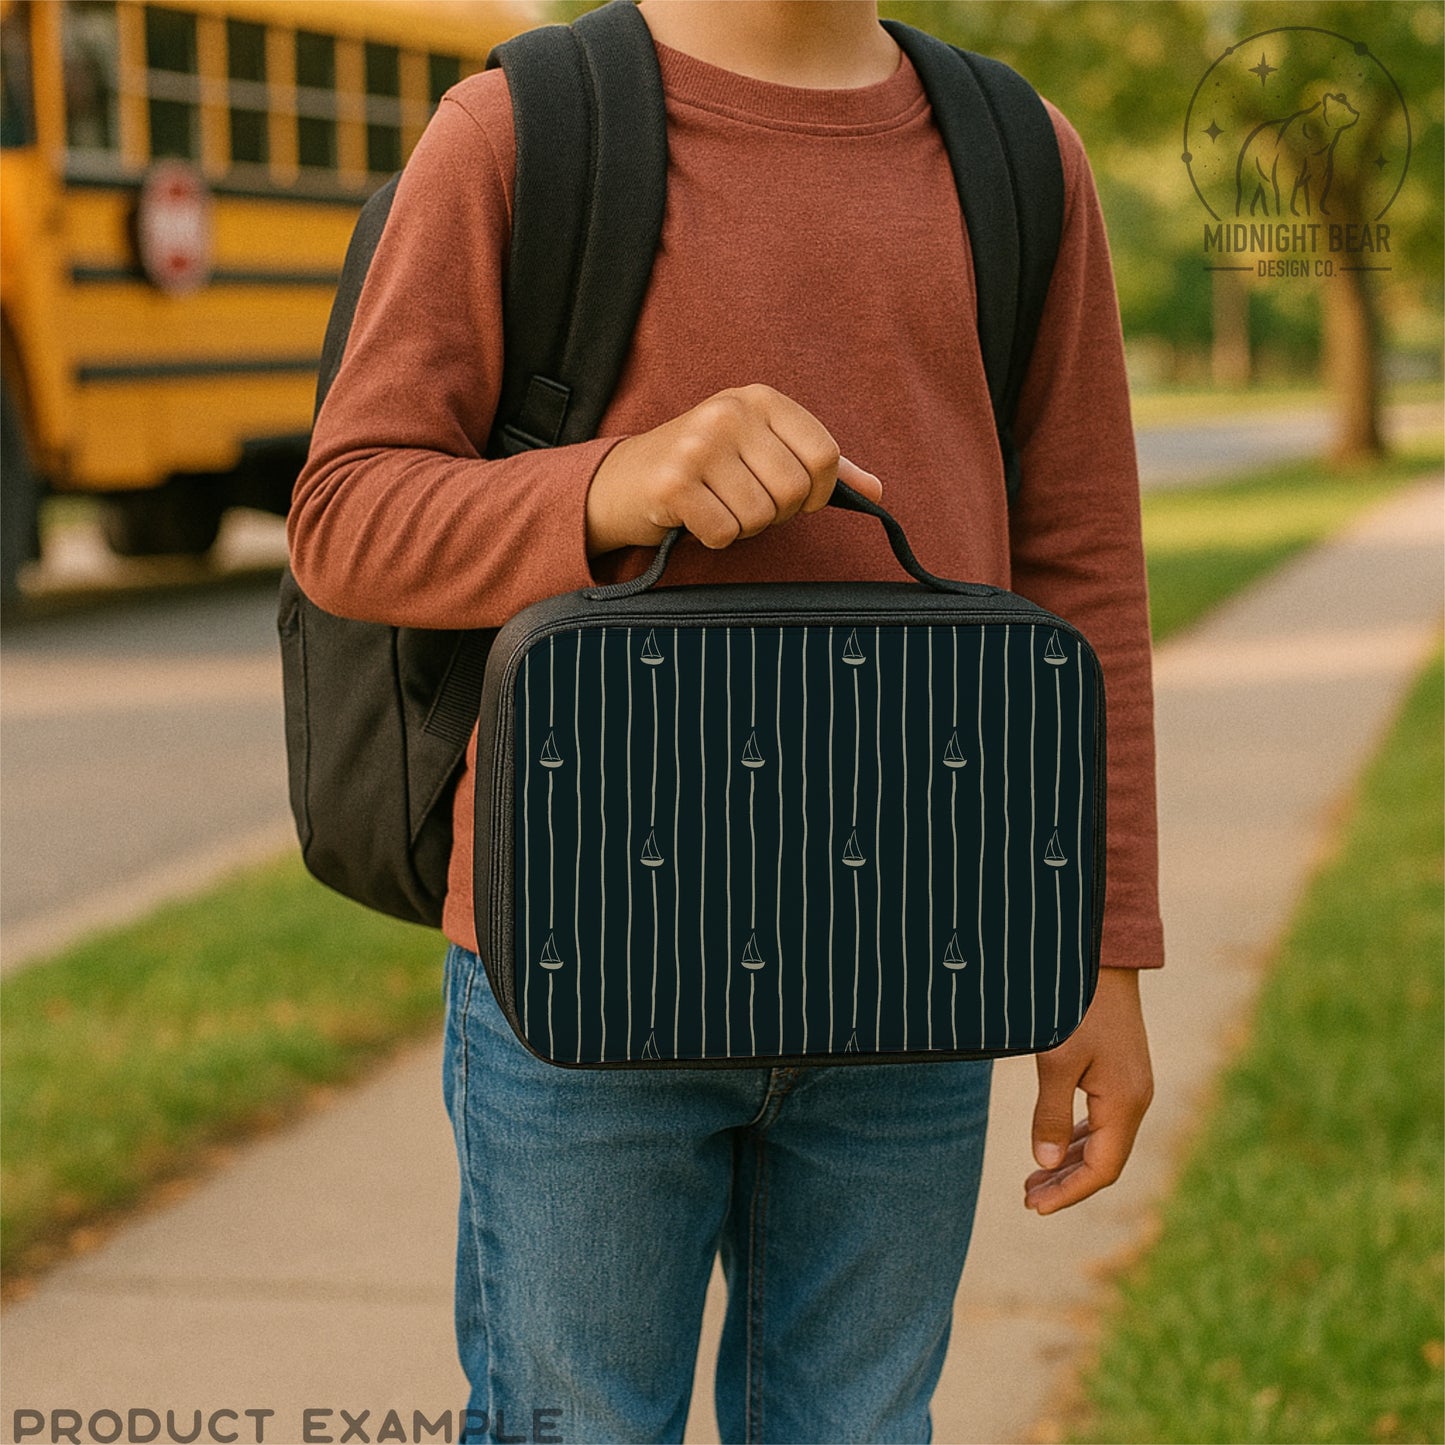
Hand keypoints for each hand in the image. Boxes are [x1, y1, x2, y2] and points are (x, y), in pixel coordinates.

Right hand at [585, 383, 882, 557]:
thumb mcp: (764, 452)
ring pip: (761, 516)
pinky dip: (715, 538)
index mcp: (761, 399)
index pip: (825, 455)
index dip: (817, 492)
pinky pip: (725, 533)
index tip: (794, 498)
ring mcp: (698, 444)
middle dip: (778, 514)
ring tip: (718, 507)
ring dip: (744, 527)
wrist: (625, 480)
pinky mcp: (673, 482)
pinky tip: (697, 518)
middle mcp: (730, 411)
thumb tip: (878, 492)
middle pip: (795, 489)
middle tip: (746, 504)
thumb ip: (819, 467)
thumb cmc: (706, 470)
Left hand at [1025, 966, 1153, 1214]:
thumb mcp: (1056, 1061)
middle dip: (1066, 1183)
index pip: (1101, 1169)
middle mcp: (1135, 1100)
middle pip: (1103, 1160)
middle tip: (1027, 1198)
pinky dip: (1076, 1137)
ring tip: (1034, 1180)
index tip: (1035, 1207)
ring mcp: (1131, 1087)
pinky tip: (1054, 1144)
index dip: (1069, 1192)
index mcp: (1125, 1104)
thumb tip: (1044, 1165)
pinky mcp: (1121, 1073)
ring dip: (1069, 1163)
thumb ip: (1049, 1114)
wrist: (1102, 959)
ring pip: (1102, 1141)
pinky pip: (1102, 1120)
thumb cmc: (1075, 1007)